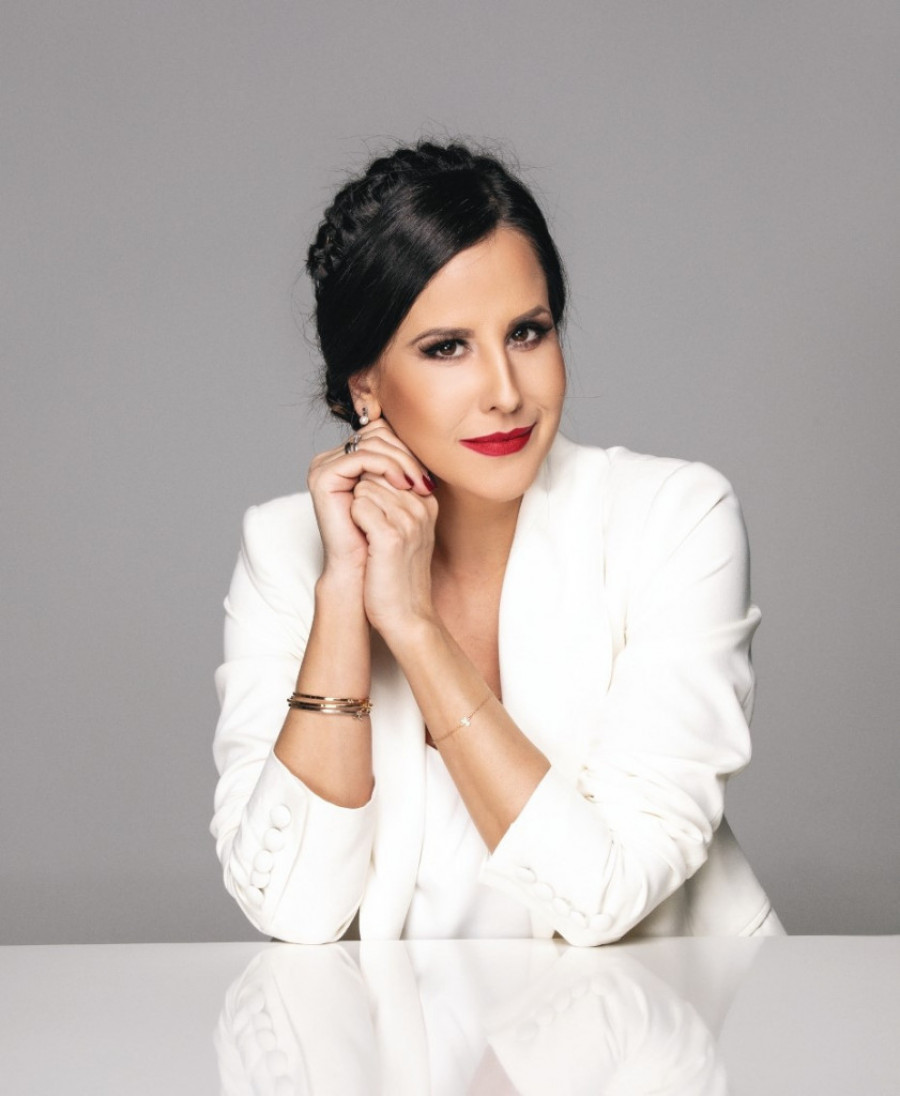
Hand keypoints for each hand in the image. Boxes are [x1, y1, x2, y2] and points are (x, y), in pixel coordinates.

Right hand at [307, 420, 432, 579]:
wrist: (362, 571)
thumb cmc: (382, 537)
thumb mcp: (398, 495)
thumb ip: (404, 466)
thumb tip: (426, 440)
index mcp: (348, 459)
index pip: (382, 433)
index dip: (407, 448)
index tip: (427, 475)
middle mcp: (332, 459)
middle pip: (377, 433)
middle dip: (406, 453)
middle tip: (424, 480)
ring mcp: (324, 466)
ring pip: (372, 442)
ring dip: (401, 461)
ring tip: (416, 485)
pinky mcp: (322, 477)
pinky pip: (360, 457)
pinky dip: (386, 466)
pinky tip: (402, 484)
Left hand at [348, 456, 438, 640]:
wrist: (406, 616)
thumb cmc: (398, 574)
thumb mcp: (405, 531)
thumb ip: (394, 499)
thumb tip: (366, 472)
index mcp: (427, 502)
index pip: (391, 465)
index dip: (371, 483)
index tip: (371, 512)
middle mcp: (422, 507)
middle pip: (377, 472)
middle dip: (362, 492)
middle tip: (367, 527)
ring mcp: (409, 519)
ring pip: (365, 486)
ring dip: (357, 508)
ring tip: (369, 537)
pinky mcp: (391, 535)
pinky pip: (359, 505)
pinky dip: (353, 519)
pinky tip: (364, 541)